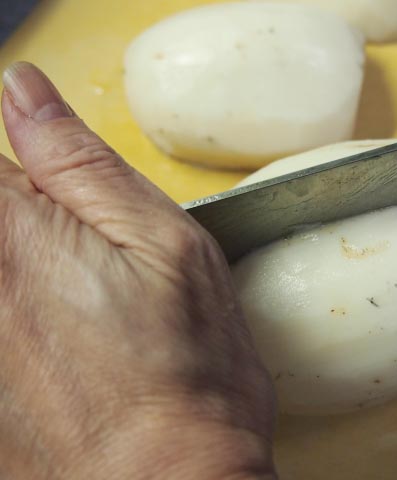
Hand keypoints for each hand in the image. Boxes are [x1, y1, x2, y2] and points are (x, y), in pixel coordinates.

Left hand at [0, 63, 274, 478]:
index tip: (76, 203)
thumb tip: (24, 91)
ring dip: (40, 269)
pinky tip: (73, 344)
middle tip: (91, 264)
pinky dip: (33, 310)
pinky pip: (6, 313)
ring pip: (4, 265)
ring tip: (89, 313)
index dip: (35, 167)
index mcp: (13, 236)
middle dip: (34, 219)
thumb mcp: (165, 244)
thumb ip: (83, 164)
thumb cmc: (186, 366)